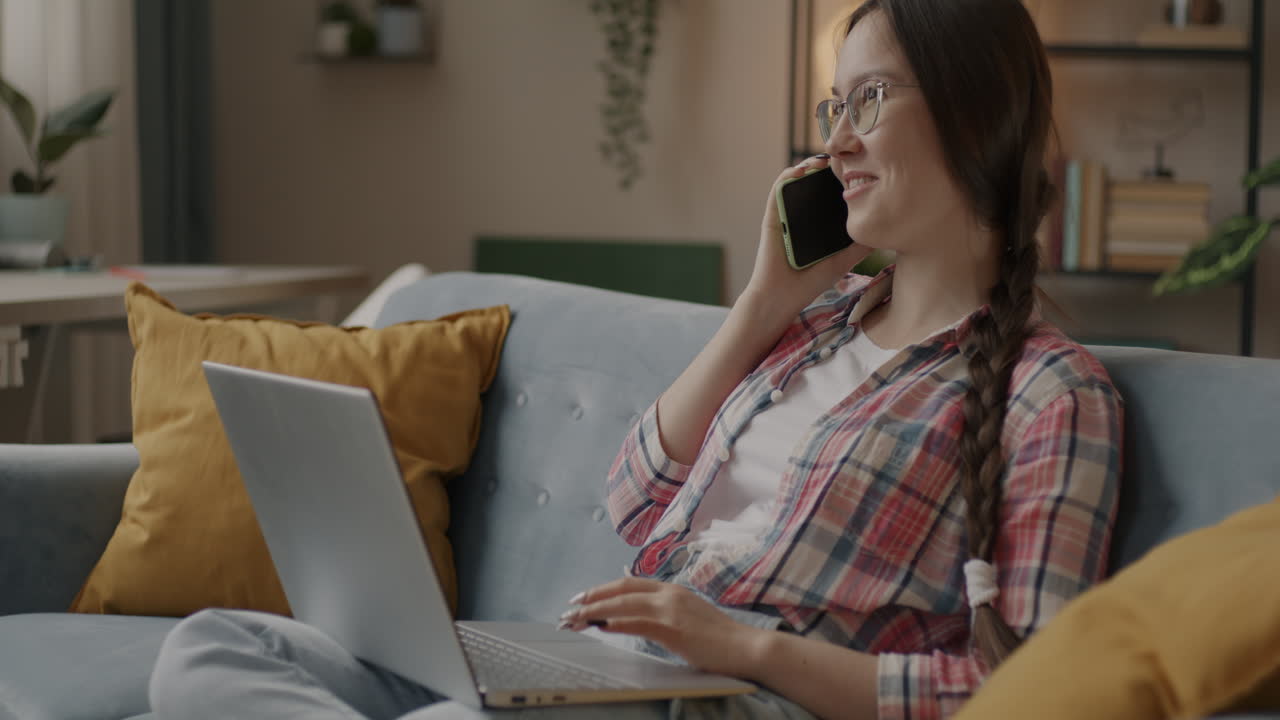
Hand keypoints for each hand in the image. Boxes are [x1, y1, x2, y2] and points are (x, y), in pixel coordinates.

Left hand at [559, 578, 767, 677]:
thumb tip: (640, 618)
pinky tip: (601, 627)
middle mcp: (669, 594)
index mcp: (672, 590)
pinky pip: (638, 623)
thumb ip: (666, 613)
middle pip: (621, 589)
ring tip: (576, 620)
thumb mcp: (689, 617)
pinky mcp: (673, 629)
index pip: (629, 583)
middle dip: (593, 597)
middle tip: (571, 607)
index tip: (584, 596)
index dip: (604, 588)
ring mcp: (671, 610)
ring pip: (624, 605)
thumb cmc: (719, 638)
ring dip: (596, 611)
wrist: (746, 647)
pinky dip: (616, 623)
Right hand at [743, 155, 873, 324]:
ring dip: (808, 164)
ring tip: (825, 159)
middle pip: (815, 182)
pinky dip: (788, 175)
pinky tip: (802, 170)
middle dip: (829, 166)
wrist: (782, 296)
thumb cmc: (810, 281)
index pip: (830, 193)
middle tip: (844, 156)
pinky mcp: (772, 216)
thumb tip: (885, 231)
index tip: (858, 167)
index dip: (842, 177)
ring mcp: (786, 213)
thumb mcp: (843, 260)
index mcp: (817, 222)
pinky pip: (778, 189)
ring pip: (796, 180)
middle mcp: (801, 214)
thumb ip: (860, 246)